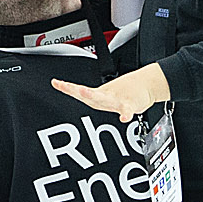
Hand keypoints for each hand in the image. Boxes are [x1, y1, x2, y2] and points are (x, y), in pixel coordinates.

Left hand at [52, 63, 169, 121]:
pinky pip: (127, 111)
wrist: (146, 84)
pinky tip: (124, 118)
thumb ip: (91, 98)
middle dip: (76, 91)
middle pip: (88, 94)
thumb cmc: (126, 91)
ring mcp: (117, 99)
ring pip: (104, 99)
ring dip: (94, 96)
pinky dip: (125, 114)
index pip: (79, 92)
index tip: (56, 83)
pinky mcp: (130, 104)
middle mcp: (105, 96)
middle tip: (64, 85)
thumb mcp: (105, 95)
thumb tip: (76, 95)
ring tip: (84, 92)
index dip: (67, 88)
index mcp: (98, 95)